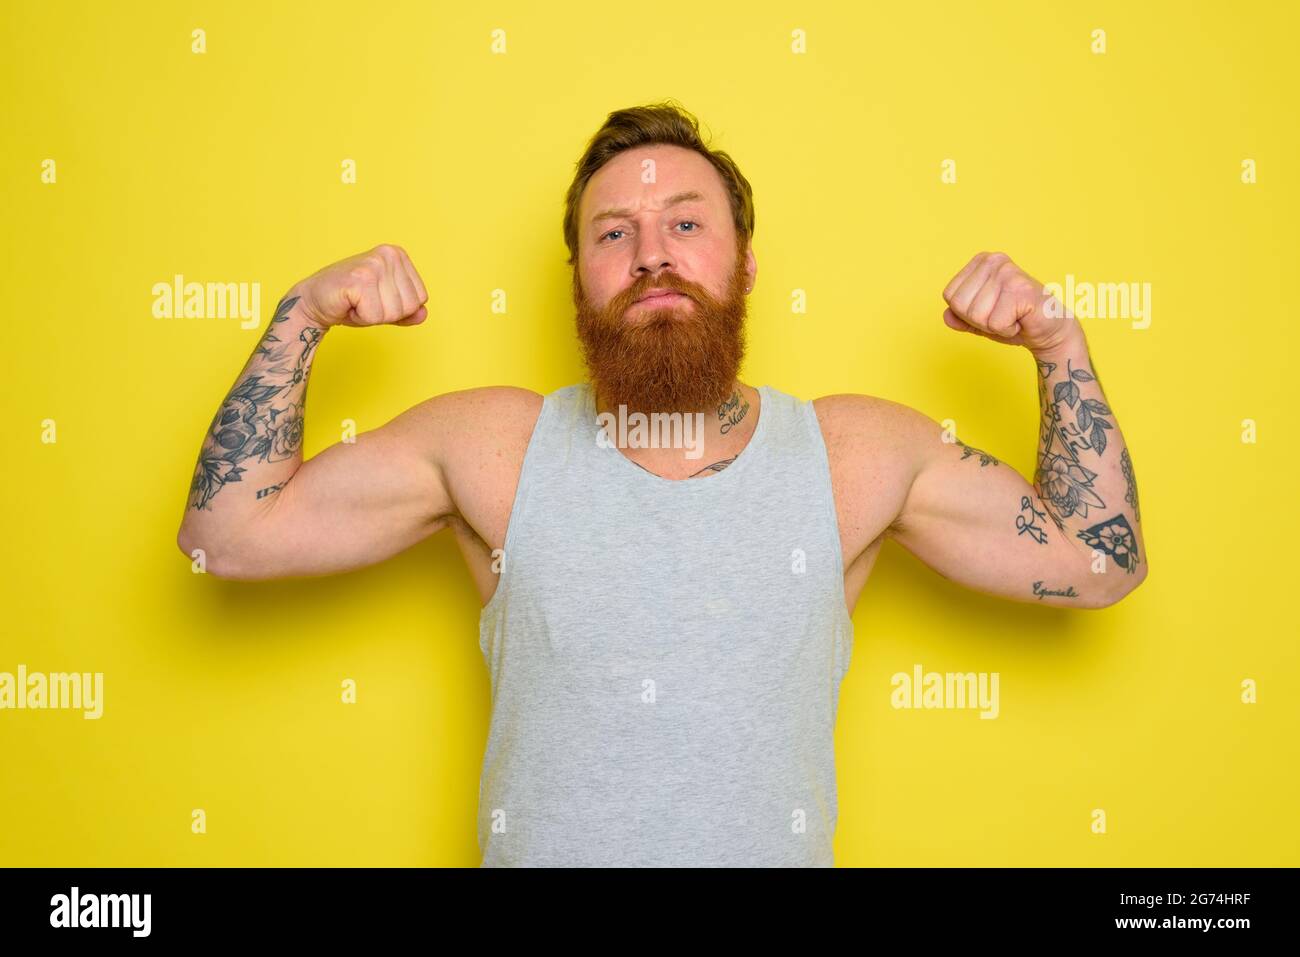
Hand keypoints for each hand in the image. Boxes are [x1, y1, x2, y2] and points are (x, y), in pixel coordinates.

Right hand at [292, 244, 428, 328]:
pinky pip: (375, 316)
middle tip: (363, 302)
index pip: (421, 298)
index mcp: (398, 255)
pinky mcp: (360, 278)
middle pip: (409, 306)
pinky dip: (360, 318)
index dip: (398, 309)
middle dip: (385, 314)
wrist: (313, 301)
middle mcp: (388, 254)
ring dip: (372, 316)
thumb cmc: (349, 302)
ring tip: (356, 302)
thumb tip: (424, 313)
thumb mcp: (385, 306)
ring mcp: (374, 264)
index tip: (375, 299)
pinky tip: (348, 304)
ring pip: (393, 312)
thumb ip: (407, 311)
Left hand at [940, 251, 1079, 353]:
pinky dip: (1008, 330)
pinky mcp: (1021, 290)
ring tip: (1013, 316)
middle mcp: (994, 261)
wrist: (1050, 330)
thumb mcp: (981, 320)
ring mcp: (1008, 273)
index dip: (966, 313)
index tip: (990, 311)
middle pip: (960, 305)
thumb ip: (960, 317)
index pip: (950, 296)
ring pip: (976, 315)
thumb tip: (946, 316)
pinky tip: (1022, 320)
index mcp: (981, 261)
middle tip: (1003, 315)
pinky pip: (995, 323)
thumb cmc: (1016, 321)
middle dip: (979, 321)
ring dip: (995, 326)